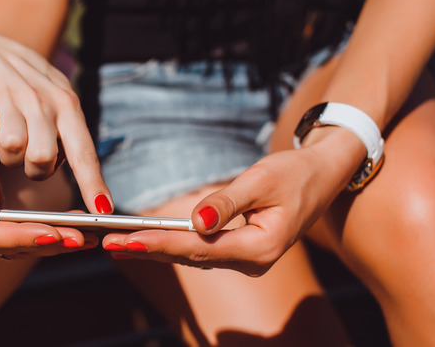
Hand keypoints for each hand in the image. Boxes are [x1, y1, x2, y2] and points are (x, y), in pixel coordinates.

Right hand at [0, 28, 112, 213]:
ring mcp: (12, 100)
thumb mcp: (59, 105)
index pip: (84, 152)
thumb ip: (72, 140)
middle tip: (28, 159)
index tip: (103, 209)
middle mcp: (43, 102)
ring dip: (8, 156)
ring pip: (12, 151)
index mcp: (68, 105)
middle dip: (35, 169)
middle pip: (41, 159)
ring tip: (8, 140)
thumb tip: (91, 185)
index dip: (93, 183)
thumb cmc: (31, 90)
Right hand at [0, 104, 98, 257]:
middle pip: (4, 247)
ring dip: (53, 245)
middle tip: (80, 237)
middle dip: (44, 243)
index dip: (20, 236)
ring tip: (86, 237)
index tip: (52, 232)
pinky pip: (20, 245)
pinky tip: (76, 234)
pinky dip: (48, 239)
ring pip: (15, 251)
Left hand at [100, 129, 363, 275]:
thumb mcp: (261, 180)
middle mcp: (253, 260)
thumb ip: (227, 203)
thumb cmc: (296, 173)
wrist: (324, 175)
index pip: (199, 247)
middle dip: (149, 250)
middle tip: (109, 243)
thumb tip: (195, 222)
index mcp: (261, 247)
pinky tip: (148, 242)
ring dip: (157, 249)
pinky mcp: (241, 249)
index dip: (161, 244)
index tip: (129, 241)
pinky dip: (174, 244)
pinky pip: (202, 249)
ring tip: (119, 244)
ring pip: (194, 255)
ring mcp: (247, 258)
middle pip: (191, 256)